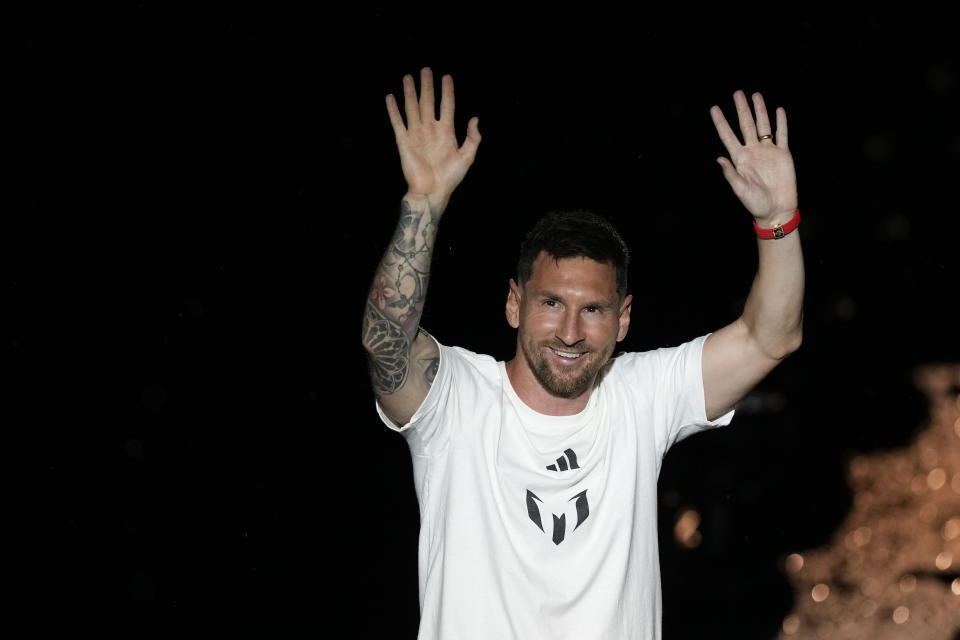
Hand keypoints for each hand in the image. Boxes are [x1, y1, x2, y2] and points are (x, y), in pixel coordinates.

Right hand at [386, 68, 480, 210]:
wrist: (432, 192)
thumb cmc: (450, 178)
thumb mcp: (467, 157)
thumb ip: (473, 138)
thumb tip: (475, 118)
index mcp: (446, 132)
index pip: (447, 106)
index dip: (447, 92)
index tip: (446, 77)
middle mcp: (430, 130)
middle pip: (428, 102)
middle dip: (427, 86)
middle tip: (425, 70)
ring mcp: (416, 134)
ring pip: (413, 108)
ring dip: (410, 93)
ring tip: (408, 77)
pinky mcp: (404, 141)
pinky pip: (398, 122)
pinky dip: (393, 110)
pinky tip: (390, 97)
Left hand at [710, 91, 796, 223]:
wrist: (776, 209)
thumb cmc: (755, 203)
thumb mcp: (740, 189)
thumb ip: (730, 174)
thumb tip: (719, 159)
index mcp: (740, 159)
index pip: (728, 136)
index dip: (721, 122)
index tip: (714, 108)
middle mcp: (753, 152)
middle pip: (746, 125)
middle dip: (741, 109)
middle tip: (737, 93)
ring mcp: (768, 151)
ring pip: (763, 125)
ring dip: (760, 110)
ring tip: (755, 95)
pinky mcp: (783, 154)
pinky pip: (782, 135)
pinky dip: (781, 122)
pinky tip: (778, 110)